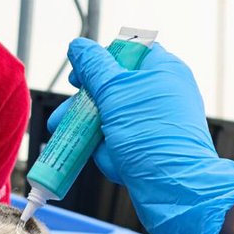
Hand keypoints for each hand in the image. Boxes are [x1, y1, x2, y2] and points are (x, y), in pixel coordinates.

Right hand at [49, 39, 233, 233]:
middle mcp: (161, 92)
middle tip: (65, 111)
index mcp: (163, 70)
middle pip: (114, 84)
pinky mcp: (148, 146)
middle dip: (83, 99)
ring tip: (60, 132)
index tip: (79, 75)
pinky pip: (118, 136)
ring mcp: (155, 121)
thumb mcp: (115, 91)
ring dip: (83, 121)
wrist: (173, 187)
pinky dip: (98, 142)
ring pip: (112, 113)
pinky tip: (83, 150)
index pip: (129, 51)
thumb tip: (78, 46)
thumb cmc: (151, 134)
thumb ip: (93, 66)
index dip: (101, 59)